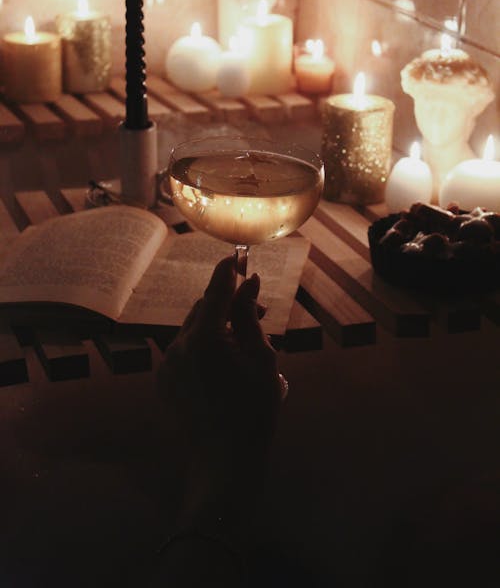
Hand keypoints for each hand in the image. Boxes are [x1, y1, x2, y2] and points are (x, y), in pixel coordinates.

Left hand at [157, 255, 281, 470]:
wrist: (225, 463)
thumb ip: (249, 317)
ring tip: (242, 344)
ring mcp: (166, 366)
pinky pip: (184, 353)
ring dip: (215, 328)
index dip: (228, 272)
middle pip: (203, 310)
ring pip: (192, 331)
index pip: (216, 292)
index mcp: (203, 339)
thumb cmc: (253, 410)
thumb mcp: (260, 358)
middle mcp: (177, 347)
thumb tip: (249, 283)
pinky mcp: (163, 382)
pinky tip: (223, 366)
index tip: (236, 257)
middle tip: (257, 311)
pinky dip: (202, 349)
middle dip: (227, 305)